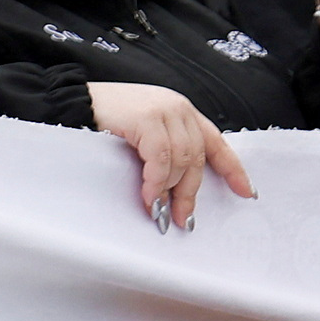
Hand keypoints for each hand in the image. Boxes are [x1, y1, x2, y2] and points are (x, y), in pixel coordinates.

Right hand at [85, 81, 255, 230]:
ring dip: (170, 190)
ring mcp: (164, 110)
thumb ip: (163, 151)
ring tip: (158, 209)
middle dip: (190, 193)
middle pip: (198, 157)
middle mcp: (178, 108)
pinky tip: (148, 195)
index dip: (233, 169)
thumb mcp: (143, 134)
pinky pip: (160, 159)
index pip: (216, 142)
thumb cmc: (103, 120)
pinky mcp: (147, 118)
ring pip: (181, 160)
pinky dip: (156, 182)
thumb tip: (174, 192)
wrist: (73, 102)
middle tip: (184, 219)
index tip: (246, 192)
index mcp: (181, 111)